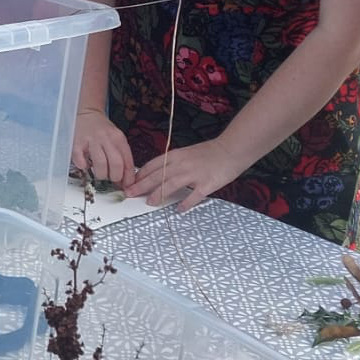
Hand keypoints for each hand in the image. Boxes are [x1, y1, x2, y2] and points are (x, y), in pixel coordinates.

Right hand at [70, 110, 135, 183]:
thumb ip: (122, 158)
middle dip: (114, 178)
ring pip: (100, 165)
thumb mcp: (117, 140)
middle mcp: (106, 138)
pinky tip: (86, 165)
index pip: (128, 163)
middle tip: (110, 178)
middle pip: (116, 164)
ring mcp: (91, 140)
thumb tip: (125, 181)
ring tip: (99, 174)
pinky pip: (81, 161)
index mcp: (119, 138)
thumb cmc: (103, 131)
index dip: (127, 178)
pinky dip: (84, 167)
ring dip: (100, 175)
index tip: (125, 186)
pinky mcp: (77, 143)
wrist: (87, 114)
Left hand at [121, 139, 244, 210]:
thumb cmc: (208, 153)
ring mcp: (194, 174)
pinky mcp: (206, 184)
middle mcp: (182, 164)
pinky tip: (179, 209)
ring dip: (159, 194)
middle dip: (141, 186)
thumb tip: (156, 175)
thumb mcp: (186, 154)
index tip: (129, 183)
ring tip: (149, 203)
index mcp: (175, 155)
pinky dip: (185, 203)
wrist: (231, 149)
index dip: (139, 175)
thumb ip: (172, 164)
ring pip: (171, 185)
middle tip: (129, 194)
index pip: (152, 165)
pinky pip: (193, 196)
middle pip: (157, 176)